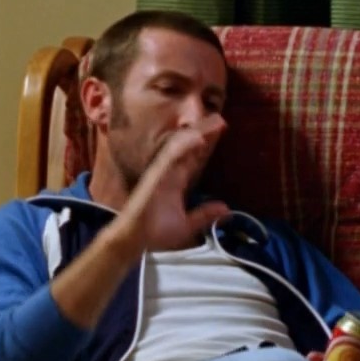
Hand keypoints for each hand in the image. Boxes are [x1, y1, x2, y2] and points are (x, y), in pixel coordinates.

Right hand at [106, 114, 231, 250]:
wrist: (134, 240)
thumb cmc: (155, 234)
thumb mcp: (187, 225)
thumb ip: (204, 215)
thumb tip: (225, 209)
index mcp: (175, 183)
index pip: (192, 160)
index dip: (205, 147)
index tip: (220, 133)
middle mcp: (169, 174)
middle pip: (188, 149)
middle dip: (203, 134)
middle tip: (220, 120)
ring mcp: (163, 173)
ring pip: (181, 148)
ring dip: (197, 134)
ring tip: (215, 121)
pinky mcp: (157, 176)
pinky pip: (171, 157)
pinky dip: (184, 146)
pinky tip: (199, 136)